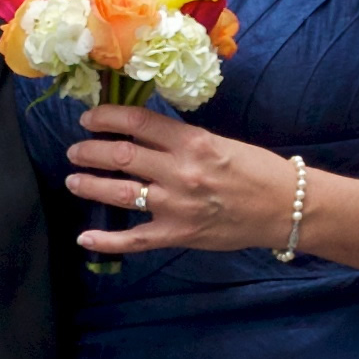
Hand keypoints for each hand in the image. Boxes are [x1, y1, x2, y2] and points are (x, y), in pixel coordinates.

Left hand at [68, 105, 300, 256]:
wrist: (285, 207)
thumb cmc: (256, 170)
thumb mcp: (218, 142)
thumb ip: (181, 140)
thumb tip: (142, 134)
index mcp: (191, 142)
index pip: (137, 123)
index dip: (105, 118)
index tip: (88, 119)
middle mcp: (180, 171)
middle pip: (121, 156)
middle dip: (90, 152)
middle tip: (75, 151)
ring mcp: (177, 206)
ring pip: (121, 193)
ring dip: (90, 185)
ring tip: (74, 180)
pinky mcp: (179, 235)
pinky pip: (135, 239)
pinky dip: (107, 240)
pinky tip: (85, 237)